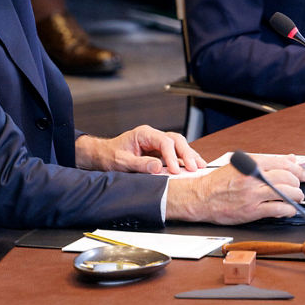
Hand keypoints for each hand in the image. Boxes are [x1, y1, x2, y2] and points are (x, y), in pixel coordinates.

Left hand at [76, 125, 206, 174]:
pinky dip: (185, 160)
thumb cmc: (110, 156)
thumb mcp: (122, 161)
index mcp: (144, 134)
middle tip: (194, 167)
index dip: (171, 155)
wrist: (104, 156)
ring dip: (190, 156)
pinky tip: (194, 167)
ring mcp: (157, 144)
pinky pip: (176, 154)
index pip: (164, 141)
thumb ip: (140, 164)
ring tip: (200, 167)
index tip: (174, 170)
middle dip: (186, 153)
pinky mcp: (160, 153)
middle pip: (176, 140)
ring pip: (179, 145)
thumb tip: (158, 168)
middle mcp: (153, 136)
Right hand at [166, 153, 304, 223]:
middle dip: (298, 183)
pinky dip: (288, 210)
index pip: (282, 162)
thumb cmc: (218, 182)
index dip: (297, 169)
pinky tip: (288, 210)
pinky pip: (277, 209)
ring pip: (285, 193)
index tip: (302, 173)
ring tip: (296, 198)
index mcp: (249, 163)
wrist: (200, 198)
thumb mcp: (240, 165)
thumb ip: (265, 162)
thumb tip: (289, 159)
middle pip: (286, 177)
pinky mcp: (251, 211)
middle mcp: (252, 177)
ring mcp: (252, 194)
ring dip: (296, 196)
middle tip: (300, 187)